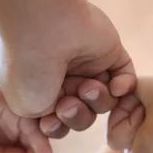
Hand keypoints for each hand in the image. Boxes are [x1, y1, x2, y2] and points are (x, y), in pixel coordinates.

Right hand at [0, 2, 135, 136]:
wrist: (42, 26)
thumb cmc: (28, 68)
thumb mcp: (26, 107)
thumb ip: (46, 121)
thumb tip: (60, 120)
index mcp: (40, 88)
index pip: (57, 120)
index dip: (58, 126)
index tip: (50, 122)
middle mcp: (63, 77)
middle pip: (82, 115)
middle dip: (77, 115)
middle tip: (68, 104)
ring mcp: (87, 65)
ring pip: (104, 101)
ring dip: (97, 100)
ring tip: (87, 87)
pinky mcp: (110, 53)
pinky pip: (126, 80)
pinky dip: (124, 88)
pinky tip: (114, 86)